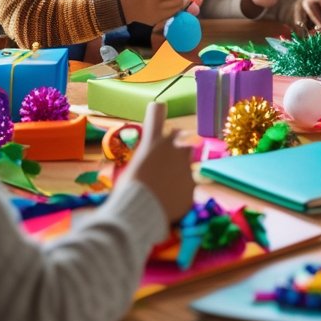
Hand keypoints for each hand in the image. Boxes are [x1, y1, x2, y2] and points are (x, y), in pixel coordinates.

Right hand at [119, 0, 186, 25]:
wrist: (121, 6)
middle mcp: (157, 7)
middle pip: (179, 1)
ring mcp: (157, 15)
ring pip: (177, 9)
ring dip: (178, 3)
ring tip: (170, 0)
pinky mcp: (156, 21)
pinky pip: (170, 16)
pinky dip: (172, 10)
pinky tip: (165, 6)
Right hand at [125, 102, 193, 225]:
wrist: (139, 213)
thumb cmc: (128, 191)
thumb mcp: (131, 169)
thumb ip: (146, 162)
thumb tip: (150, 163)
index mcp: (152, 141)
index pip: (157, 112)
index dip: (157, 112)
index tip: (159, 107)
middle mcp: (173, 148)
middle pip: (181, 138)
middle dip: (177, 145)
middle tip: (165, 162)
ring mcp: (186, 166)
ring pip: (187, 163)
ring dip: (179, 171)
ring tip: (164, 189)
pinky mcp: (193, 186)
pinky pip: (188, 187)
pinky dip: (180, 194)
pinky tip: (167, 204)